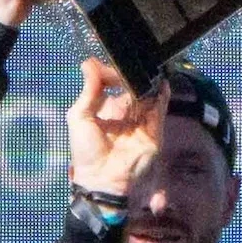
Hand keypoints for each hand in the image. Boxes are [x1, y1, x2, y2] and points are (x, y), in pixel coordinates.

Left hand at [67, 60, 168, 197]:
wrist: (102, 180)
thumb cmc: (86, 151)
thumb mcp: (79, 117)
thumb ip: (88, 90)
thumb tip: (89, 63)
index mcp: (105, 110)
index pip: (112, 84)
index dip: (111, 73)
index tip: (109, 69)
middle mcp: (125, 114)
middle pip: (132, 88)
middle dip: (131, 76)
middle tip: (129, 67)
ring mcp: (140, 122)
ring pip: (148, 96)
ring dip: (147, 83)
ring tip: (144, 71)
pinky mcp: (153, 131)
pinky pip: (159, 109)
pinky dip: (161, 95)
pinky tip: (160, 82)